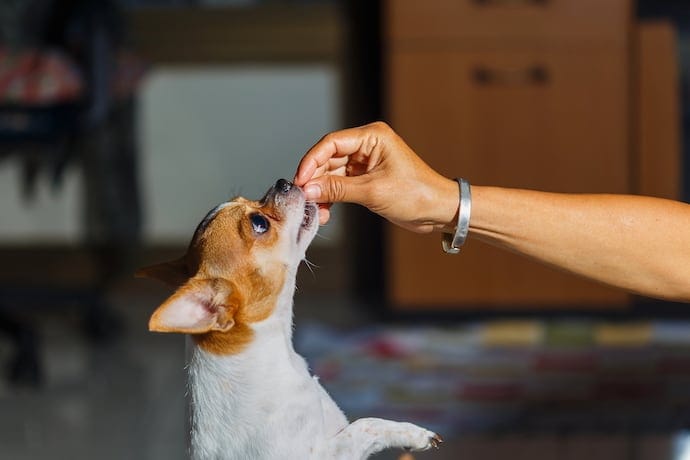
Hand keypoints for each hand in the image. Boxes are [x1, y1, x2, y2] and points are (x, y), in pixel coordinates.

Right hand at [293, 122, 458, 232]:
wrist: (439, 211)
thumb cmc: (416, 195)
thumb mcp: (373, 191)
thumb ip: (338, 189)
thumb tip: (307, 190)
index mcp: (372, 137)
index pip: (331, 143)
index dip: (311, 161)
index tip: (300, 181)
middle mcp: (367, 146)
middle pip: (328, 159)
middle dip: (315, 181)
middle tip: (304, 199)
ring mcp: (365, 163)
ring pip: (332, 174)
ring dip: (322, 193)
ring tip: (316, 211)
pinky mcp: (366, 179)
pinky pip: (340, 185)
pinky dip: (332, 198)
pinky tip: (325, 212)